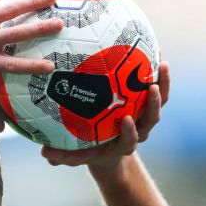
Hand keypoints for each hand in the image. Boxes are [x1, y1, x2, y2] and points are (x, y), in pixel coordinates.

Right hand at [41, 62, 170, 167]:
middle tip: (151, 86)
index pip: (131, 139)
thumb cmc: (89, 150)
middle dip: (154, 104)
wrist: (108, 151)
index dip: (131, 131)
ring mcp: (143, 115)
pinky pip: (155, 86)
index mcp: (123, 143)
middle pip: (151, 118)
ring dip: (163, 82)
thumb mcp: (75, 155)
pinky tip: (153, 50)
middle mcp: (137, 130)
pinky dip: (157, 71)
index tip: (126, 119)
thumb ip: (61, 155)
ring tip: (161, 62)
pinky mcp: (145, 103)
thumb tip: (43, 153)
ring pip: (159, 101)